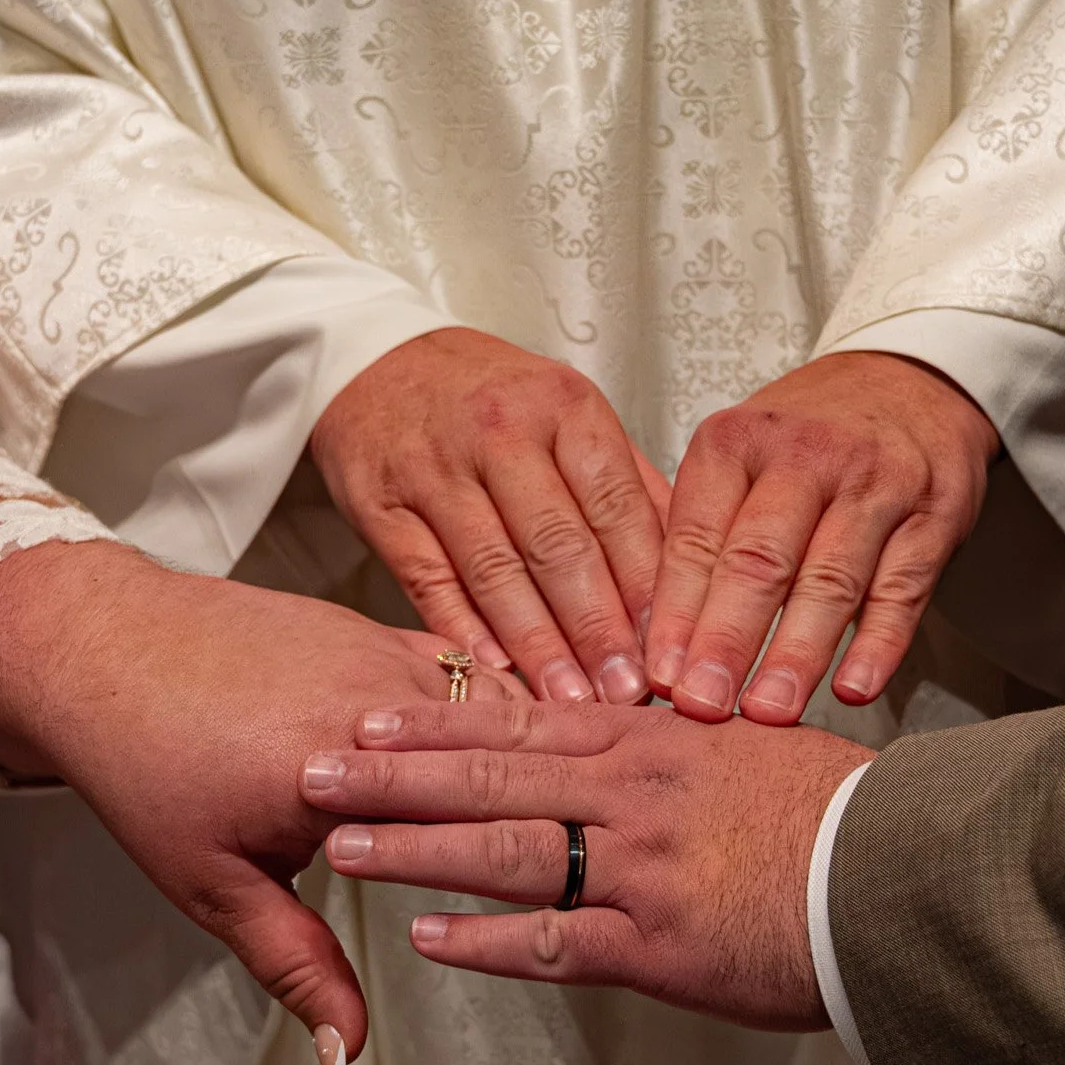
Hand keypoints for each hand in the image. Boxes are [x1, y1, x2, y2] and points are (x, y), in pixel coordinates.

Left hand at [0, 541, 523, 1064]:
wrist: (104, 649)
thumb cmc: (147, 762)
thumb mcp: (215, 886)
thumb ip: (296, 966)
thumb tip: (348, 1049)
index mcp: (339, 778)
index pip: (462, 838)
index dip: (506, 876)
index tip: (538, 904)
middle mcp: (373, 708)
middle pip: (496, 768)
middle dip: (533, 811)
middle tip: (568, 854)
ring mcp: (379, 655)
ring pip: (492, 708)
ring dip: (519, 754)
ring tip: (547, 801)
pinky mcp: (373, 626)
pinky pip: (461, 666)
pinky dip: (490, 703)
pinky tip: (498, 738)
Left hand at [298, 700, 873, 1030]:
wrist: (902, 871)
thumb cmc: (835, 810)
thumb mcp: (749, 743)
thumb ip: (673, 737)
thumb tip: (625, 717)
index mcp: (649, 742)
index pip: (520, 720)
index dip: (436, 718)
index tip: (370, 709)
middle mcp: (630, 795)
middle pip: (488, 776)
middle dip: (393, 775)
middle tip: (314, 767)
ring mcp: (638, 867)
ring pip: (502, 850)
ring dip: (415, 849)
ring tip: (341, 847)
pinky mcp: (657, 942)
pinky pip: (552, 941)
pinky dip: (483, 942)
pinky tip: (425, 941)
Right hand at [312, 328, 670, 705]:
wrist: (376, 362)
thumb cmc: (491, 398)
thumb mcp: (569, 413)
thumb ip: (627, 486)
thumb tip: (688, 568)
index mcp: (565, 407)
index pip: (616, 507)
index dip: (645, 585)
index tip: (670, 649)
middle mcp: (501, 432)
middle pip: (558, 544)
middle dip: (597, 628)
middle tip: (626, 693)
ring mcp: (435, 468)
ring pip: (494, 569)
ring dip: (536, 644)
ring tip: (569, 702)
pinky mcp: (381, 505)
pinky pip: (428, 578)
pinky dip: (463, 630)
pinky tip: (495, 671)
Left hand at [646, 351, 998, 723]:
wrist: (909, 382)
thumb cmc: (806, 440)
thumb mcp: (738, 458)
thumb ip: (698, 533)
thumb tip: (650, 638)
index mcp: (735, 442)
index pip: (696, 537)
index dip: (675, 612)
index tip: (658, 675)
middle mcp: (805, 456)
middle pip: (759, 560)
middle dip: (727, 640)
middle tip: (702, 705)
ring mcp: (876, 483)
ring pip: (831, 580)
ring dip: (796, 654)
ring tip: (768, 712)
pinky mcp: (935, 514)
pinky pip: (903, 589)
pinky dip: (878, 644)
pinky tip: (852, 689)